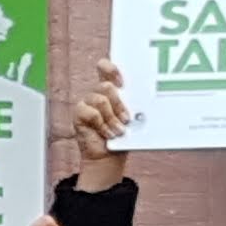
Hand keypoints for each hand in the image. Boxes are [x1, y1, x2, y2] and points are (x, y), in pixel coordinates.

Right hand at [69, 59, 131, 187]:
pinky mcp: (79, 114)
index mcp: (109, 89)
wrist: (108, 157)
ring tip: (118, 131)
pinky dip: (102, 125)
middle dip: (119, 104)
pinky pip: (92, 113)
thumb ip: (134, 106)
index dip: (111, 69)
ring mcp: (86, 103)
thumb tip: (147, 102)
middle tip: (126, 119)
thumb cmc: (122, 136)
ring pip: (101, 100)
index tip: (122, 83)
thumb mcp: (131, 118)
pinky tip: (107, 134)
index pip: (104, 67)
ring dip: (112, 118)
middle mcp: (96, 93)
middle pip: (106, 86)